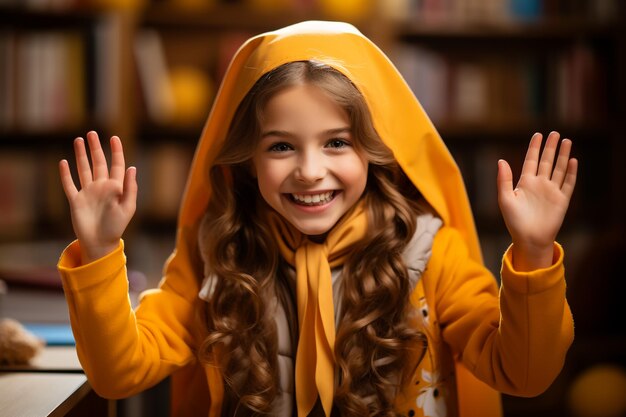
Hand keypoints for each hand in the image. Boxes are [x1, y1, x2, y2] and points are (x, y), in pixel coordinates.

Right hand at [59, 131, 136, 263]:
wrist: (100, 243)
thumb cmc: (117, 227)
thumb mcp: (128, 207)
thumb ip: (129, 188)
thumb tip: (131, 168)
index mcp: (115, 188)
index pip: (116, 165)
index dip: (116, 152)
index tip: (114, 138)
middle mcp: (101, 187)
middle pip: (98, 163)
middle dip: (95, 148)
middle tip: (92, 133)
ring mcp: (88, 193)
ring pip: (83, 169)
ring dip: (81, 155)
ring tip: (78, 140)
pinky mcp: (76, 201)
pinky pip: (69, 184)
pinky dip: (65, 174)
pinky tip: (63, 162)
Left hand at [497, 131, 577, 270]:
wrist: (529, 238)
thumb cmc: (514, 221)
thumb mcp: (505, 199)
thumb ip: (504, 180)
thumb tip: (501, 160)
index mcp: (525, 183)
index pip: (531, 160)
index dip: (534, 148)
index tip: (538, 135)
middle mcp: (539, 184)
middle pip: (546, 161)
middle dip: (550, 147)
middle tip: (554, 133)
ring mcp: (551, 191)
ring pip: (558, 168)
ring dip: (562, 155)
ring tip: (566, 141)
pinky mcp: (562, 199)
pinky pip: (568, 183)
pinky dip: (571, 172)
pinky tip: (573, 160)